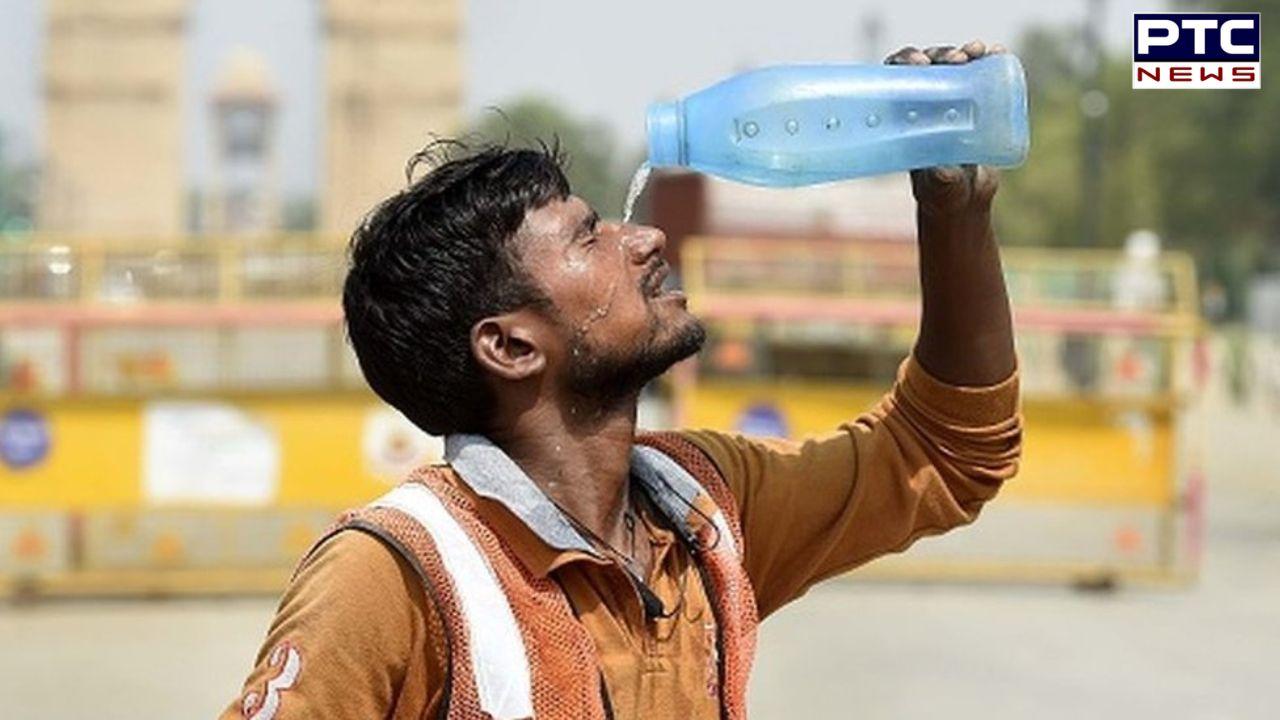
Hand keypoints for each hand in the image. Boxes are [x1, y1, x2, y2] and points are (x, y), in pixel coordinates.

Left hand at [885, 40, 1003, 215]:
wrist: (966, 198)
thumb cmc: (943, 194)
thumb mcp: (940, 188)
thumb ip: (941, 181)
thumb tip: (944, 170)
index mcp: (904, 116)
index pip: (896, 77)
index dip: (904, 60)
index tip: (920, 62)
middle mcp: (925, 104)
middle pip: (927, 65)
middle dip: (940, 54)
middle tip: (957, 59)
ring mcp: (951, 101)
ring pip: (954, 66)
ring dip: (965, 52)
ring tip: (978, 51)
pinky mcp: (976, 104)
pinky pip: (981, 75)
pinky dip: (989, 60)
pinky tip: (997, 52)